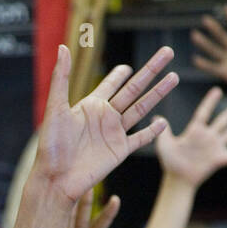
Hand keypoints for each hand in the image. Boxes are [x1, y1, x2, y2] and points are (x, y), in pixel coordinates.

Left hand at [32, 44, 177, 203]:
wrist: (56, 179)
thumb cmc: (51, 146)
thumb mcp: (55, 109)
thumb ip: (60, 79)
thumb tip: (63, 48)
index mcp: (90, 106)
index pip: (109, 85)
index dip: (118, 75)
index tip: (126, 66)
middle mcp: (104, 117)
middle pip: (133, 89)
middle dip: (150, 71)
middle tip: (167, 52)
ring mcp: (114, 134)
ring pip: (142, 108)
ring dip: (158, 93)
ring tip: (175, 77)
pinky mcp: (120, 151)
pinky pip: (140, 139)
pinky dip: (152, 131)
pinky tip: (164, 122)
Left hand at [156, 86, 226, 186]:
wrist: (177, 180)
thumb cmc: (170, 163)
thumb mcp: (165, 145)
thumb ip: (163, 131)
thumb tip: (155, 117)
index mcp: (195, 131)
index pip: (204, 112)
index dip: (210, 102)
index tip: (217, 90)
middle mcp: (207, 137)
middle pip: (223, 121)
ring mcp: (214, 147)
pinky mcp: (219, 159)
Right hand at [192, 8, 226, 103]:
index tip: (226, 9)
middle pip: (223, 37)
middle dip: (214, 28)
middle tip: (204, 19)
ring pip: (214, 50)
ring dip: (204, 43)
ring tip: (194, 35)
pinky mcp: (225, 73)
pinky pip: (212, 68)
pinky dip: (204, 64)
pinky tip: (195, 59)